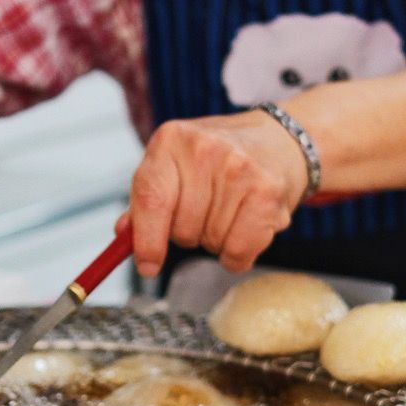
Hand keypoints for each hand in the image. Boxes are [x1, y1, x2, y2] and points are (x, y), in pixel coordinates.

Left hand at [125, 110, 308, 276]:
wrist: (280, 140)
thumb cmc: (220, 157)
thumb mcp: (175, 163)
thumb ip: (147, 199)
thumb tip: (124, 234)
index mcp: (170, 140)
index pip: (151, 198)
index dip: (147, 240)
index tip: (148, 265)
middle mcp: (204, 150)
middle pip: (180, 228)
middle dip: (187, 234)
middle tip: (204, 213)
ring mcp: (239, 169)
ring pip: (210, 242)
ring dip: (215, 241)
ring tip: (228, 212)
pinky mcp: (267, 192)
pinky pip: (239, 250)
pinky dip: (238, 255)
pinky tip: (244, 229)